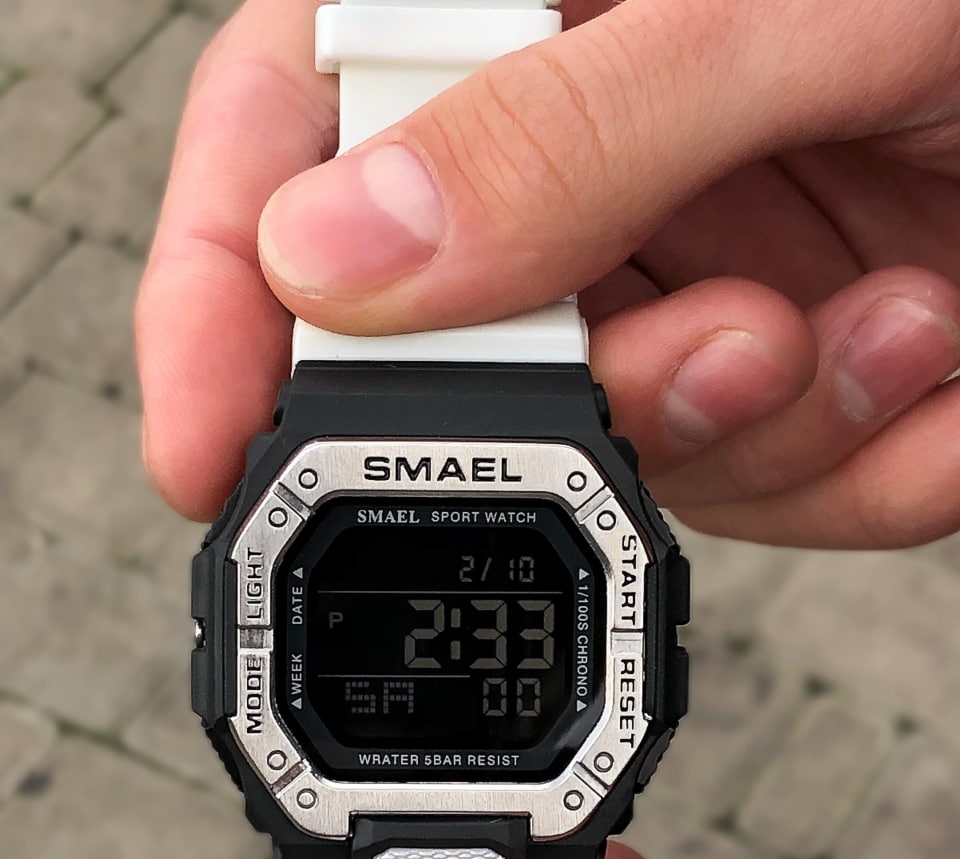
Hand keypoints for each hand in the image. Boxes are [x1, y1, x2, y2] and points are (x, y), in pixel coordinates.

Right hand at [139, 0, 959, 547]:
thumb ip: (570, 128)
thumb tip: (333, 260)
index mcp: (530, 10)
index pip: (290, 133)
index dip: (218, 291)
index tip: (205, 439)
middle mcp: (582, 160)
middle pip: (452, 341)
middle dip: (574, 405)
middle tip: (710, 346)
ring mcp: (674, 274)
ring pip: (616, 443)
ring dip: (748, 425)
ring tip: (869, 322)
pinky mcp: (776, 368)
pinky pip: (761, 481)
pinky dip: (862, 462)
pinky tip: (934, 351)